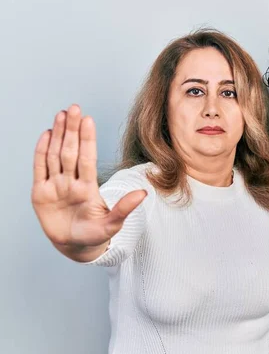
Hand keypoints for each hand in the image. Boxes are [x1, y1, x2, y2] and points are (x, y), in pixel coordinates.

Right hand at [31, 104, 146, 260]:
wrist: (76, 246)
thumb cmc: (96, 234)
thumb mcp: (112, 224)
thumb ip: (124, 208)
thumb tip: (144, 194)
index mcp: (88, 187)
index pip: (87, 158)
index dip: (87, 139)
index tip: (89, 120)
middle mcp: (71, 182)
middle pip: (71, 151)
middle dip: (72, 130)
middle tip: (75, 108)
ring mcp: (56, 186)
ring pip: (55, 155)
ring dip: (58, 135)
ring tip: (62, 115)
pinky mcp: (41, 193)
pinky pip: (40, 168)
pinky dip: (41, 152)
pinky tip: (46, 134)